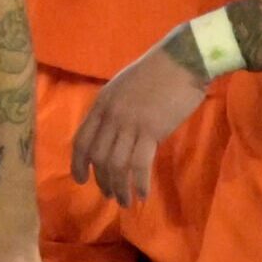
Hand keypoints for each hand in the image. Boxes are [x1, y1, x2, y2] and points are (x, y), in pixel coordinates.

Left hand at [71, 37, 210, 208]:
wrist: (182, 60)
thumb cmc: (157, 72)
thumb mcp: (123, 88)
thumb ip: (114, 110)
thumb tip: (112, 135)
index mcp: (102, 104)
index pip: (81, 140)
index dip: (78, 163)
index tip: (80, 179)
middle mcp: (111, 115)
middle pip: (98, 156)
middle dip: (101, 180)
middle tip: (109, 194)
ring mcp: (130, 123)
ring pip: (116, 164)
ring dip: (119, 187)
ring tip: (125, 201)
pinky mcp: (152, 130)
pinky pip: (139, 164)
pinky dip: (139, 182)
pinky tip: (143, 194)